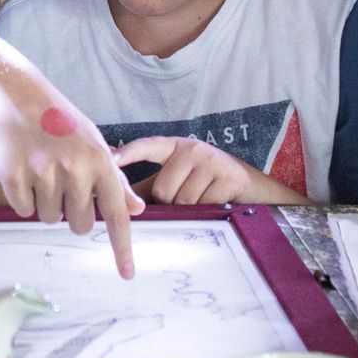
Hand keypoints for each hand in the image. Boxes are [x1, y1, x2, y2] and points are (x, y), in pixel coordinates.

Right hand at [0, 81, 141, 277]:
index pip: (116, 214)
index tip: (127, 274)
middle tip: (62, 182)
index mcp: (100, 161)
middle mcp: (75, 169)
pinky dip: (22, 197)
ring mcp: (43, 174)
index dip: (122, 248)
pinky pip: (23, 210)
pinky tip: (22, 169)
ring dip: (46, 203)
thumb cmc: (59, 120)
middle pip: (80, 225)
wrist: (14, 95)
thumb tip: (136, 209)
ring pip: (51, 219)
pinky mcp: (14, 178)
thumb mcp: (93, 142)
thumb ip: (113, 178)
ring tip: (41, 169)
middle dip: (73, 213)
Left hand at [112, 135, 256, 205]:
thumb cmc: (202, 182)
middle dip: (170, 202)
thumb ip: (145, 187)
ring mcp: (211, 161)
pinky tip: (215, 202)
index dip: (129, 153)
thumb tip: (112, 198)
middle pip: (163, 189)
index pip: (147, 146)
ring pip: (183, 201)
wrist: (246, 183)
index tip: (111, 158)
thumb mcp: (175, 178)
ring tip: (201, 198)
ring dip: (189, 209)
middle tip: (186, 196)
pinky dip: (206, 211)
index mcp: (174, 147)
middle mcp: (192, 148)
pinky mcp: (228, 177)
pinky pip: (203, 206)